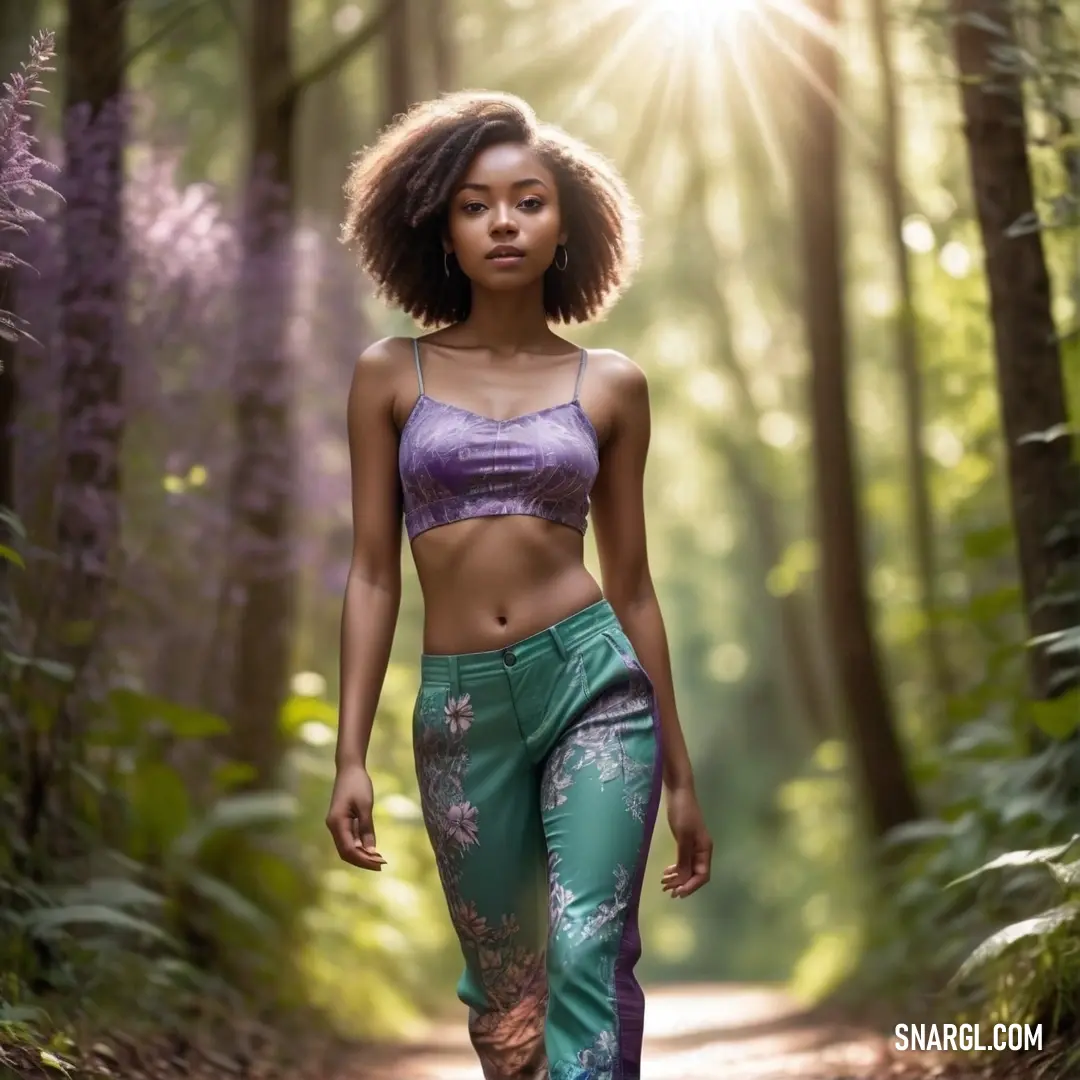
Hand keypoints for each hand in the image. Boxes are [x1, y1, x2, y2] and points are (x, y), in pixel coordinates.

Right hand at [326, 762, 386, 871]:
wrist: (349, 768)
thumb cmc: (358, 784)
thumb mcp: (365, 806)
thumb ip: (366, 829)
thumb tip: (371, 851)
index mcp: (337, 823)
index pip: (349, 850)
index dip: (364, 860)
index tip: (380, 863)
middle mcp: (333, 826)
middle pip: (346, 852)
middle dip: (363, 861)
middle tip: (382, 864)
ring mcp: (336, 824)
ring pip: (346, 847)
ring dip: (362, 855)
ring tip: (379, 859)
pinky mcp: (340, 821)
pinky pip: (348, 839)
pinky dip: (359, 846)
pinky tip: (371, 848)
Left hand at [661, 784, 711, 898]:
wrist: (678, 792)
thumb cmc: (683, 813)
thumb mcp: (683, 837)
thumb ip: (684, 859)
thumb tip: (683, 880)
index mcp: (705, 850)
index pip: (702, 876)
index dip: (691, 886)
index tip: (677, 893)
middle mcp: (701, 850)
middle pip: (695, 874)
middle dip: (682, 884)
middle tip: (666, 890)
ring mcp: (693, 846)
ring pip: (688, 869)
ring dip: (677, 878)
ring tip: (663, 883)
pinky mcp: (685, 841)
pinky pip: (682, 860)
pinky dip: (675, 868)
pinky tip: (666, 871)